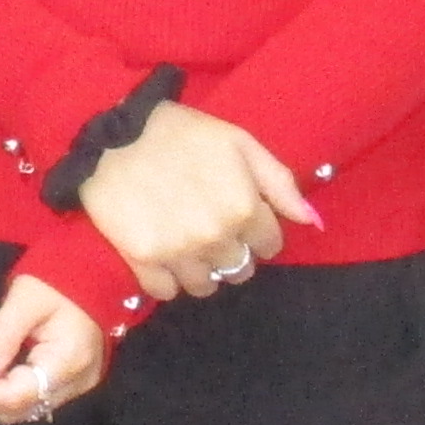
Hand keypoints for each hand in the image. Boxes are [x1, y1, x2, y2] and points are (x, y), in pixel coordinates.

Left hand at [0, 274, 110, 421]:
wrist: (100, 268)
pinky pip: (30, 389)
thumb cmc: (62, 276)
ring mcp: (76, 384)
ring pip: (19, 401)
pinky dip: (7, 374)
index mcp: (67, 362)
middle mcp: (75, 383)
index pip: (16, 396)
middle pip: (15, 406)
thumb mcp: (23, 302)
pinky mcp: (71, 380)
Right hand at [71, 100, 318, 298]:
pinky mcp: (141, 260)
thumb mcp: (239, 143)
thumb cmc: (181, 133)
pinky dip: (166, 278)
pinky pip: (165, 291)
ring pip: (205, 286)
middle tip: (210, 226)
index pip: (269, 245)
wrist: (113, 133)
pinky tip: (162, 250)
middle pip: (239, 269)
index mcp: (243, 208)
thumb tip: (311, 221)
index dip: (257, 230)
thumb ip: (280, 183)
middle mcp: (214, 236)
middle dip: (231, 251)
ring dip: (200, 268)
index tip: (239, 216)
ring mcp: (177, 252)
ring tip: (185, 240)